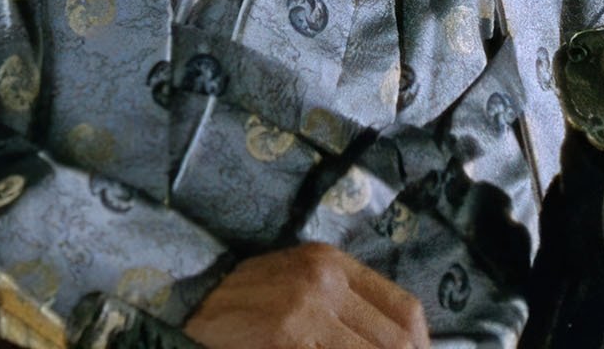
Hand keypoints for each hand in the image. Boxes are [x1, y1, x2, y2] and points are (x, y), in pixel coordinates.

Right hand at [182, 243, 430, 348]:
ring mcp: (307, 304)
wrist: (184, 308)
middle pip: (396, 340)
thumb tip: (399, 346)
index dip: (420, 348)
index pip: (406, 310)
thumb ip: (342, 311)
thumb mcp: (299, 291)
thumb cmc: (242, 307)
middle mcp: (326, 276)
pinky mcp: (287, 331)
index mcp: (333, 263)